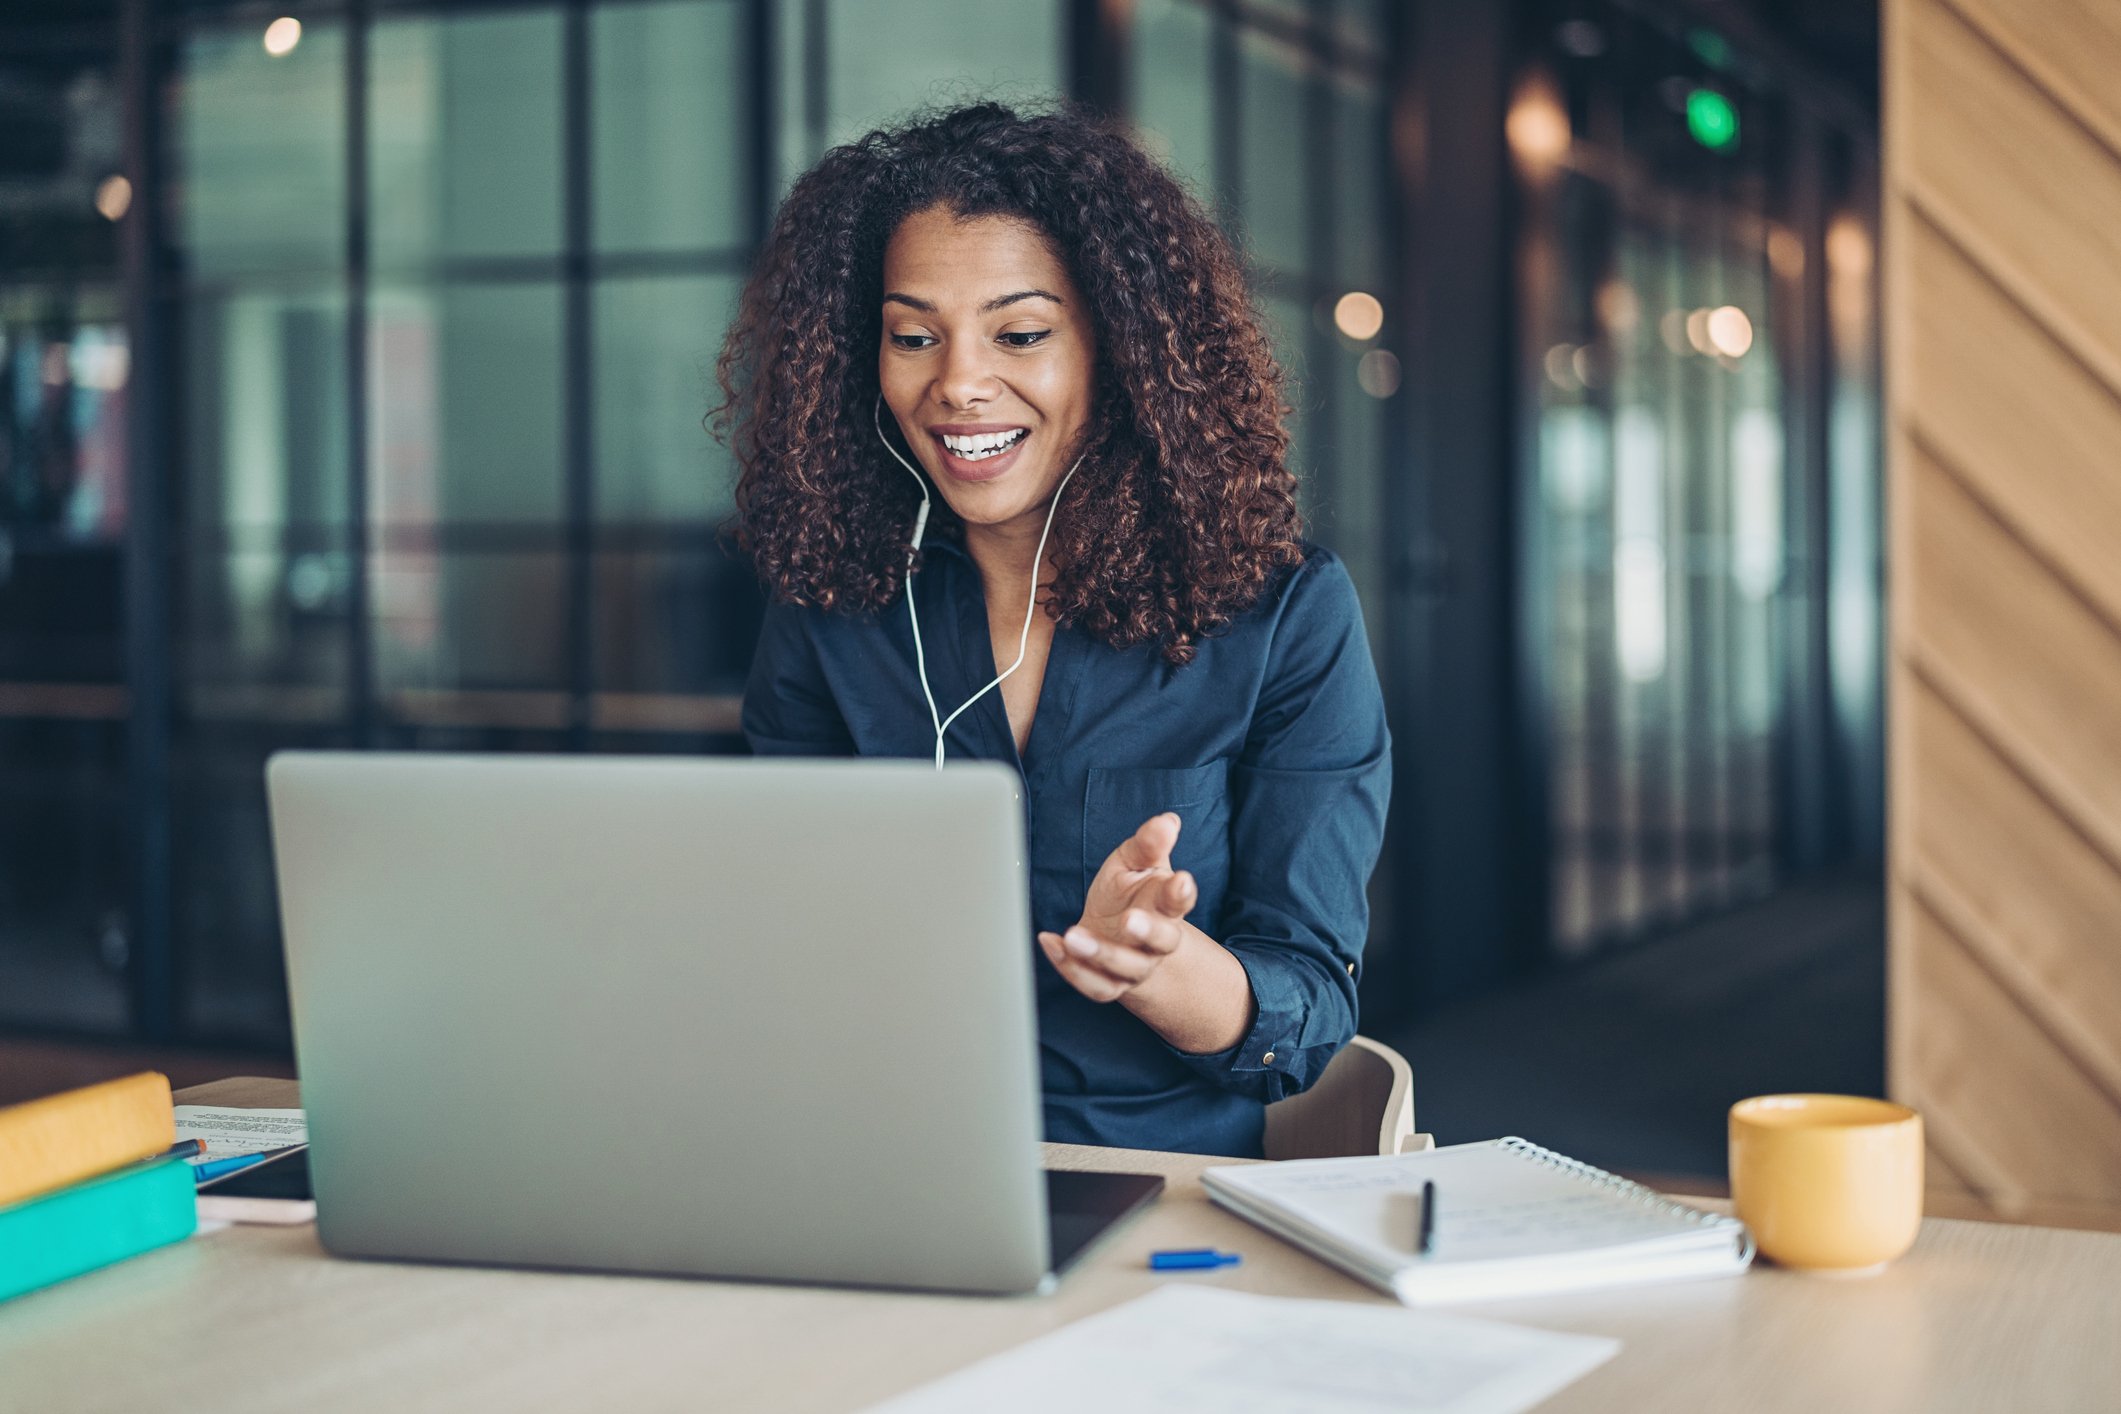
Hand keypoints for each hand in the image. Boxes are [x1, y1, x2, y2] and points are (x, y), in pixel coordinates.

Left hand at [1037, 812, 1198, 1002]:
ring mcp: (1135, 966)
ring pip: (1125, 967)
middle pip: (1162, 941)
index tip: (1180, 879)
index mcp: (1166, 906)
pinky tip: (1051, 943)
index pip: (1179, 900)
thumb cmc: (1129, 892)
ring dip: (1099, 953)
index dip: (1181, 892)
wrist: (1115, 933)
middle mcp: (1156, 942)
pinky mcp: (1110, 984)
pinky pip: (1095, 985)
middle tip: (1129, 919)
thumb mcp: (1136, 862)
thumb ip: (1148, 844)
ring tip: (1072, 936)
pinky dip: (1071, 968)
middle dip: (1147, 931)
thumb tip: (1166, 821)